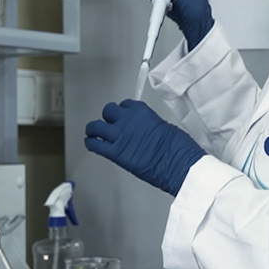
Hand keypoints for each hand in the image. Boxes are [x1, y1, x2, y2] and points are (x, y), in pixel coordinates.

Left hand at [84, 99, 205, 195]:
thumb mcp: (163, 127)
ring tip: (93, 132)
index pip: (125, 105)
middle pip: (108, 111)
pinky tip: (91, 143)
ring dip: (94, 129)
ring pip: (96, 126)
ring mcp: (119, 136)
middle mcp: (127, 120)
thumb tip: (142, 130)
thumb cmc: (177, 147)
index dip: (123, 112)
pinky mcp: (115, 153)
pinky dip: (90, 143)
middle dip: (108, 117)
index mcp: (141, 111)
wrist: (178, 163)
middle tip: (109, 124)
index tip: (123, 116)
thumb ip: (148, 125)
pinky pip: (95, 145)